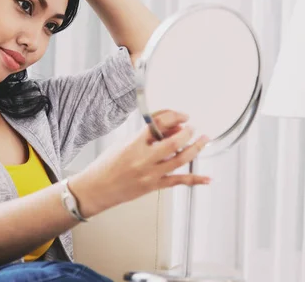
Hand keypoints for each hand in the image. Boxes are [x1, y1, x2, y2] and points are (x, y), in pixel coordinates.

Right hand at [70, 110, 209, 217]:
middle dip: (186, 133)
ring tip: (203, 140)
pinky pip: (178, 182)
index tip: (181, 116)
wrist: (97, 188)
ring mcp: (150, 174)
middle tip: (192, 128)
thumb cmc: (107, 165)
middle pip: (172, 143)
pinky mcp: (154, 186)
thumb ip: (146, 135)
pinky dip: (195, 180)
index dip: (173, 117)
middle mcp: (143, 159)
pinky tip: (207, 178)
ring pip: (179, 160)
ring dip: (195, 149)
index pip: (157, 124)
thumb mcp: (123, 142)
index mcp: (133, 144)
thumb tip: (169, 129)